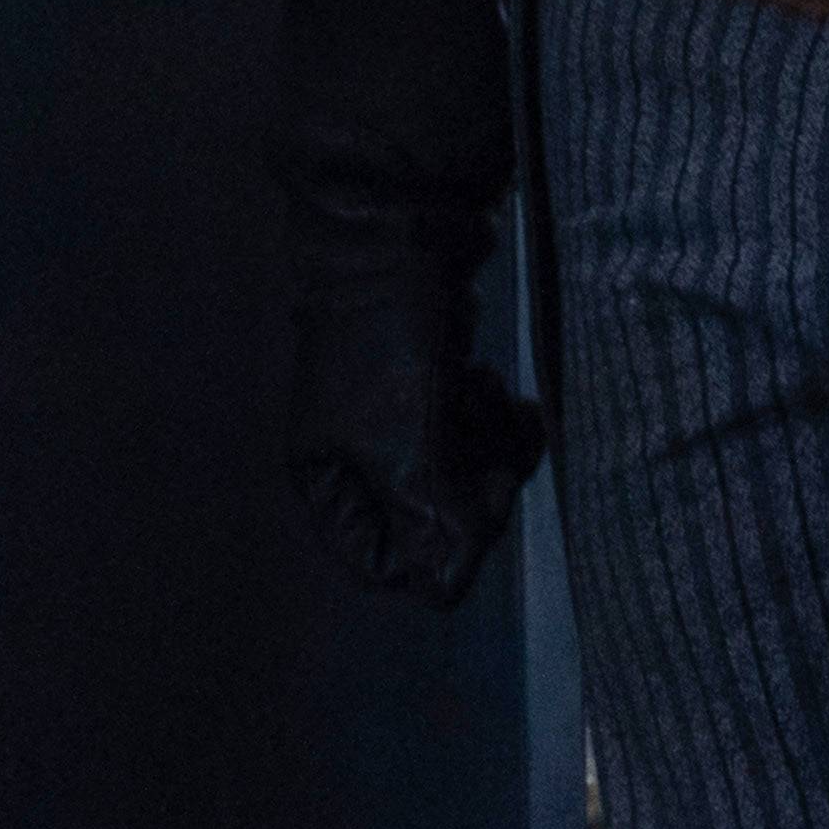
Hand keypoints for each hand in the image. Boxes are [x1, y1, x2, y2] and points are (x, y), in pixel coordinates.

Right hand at [290, 247, 543, 607]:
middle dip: (476, 495)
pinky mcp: (432, 392)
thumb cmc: (387, 346)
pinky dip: (497, 422)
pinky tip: (500, 387)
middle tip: (501, 458)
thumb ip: (431, 523)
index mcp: (328, 480)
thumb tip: (448, 590)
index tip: (471, 514)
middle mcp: (356, 460)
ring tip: (497, 402)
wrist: (400, 239)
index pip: (382, 563)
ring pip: (463, 480)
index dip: (435, 554)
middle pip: (432, 523)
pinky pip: (476, 438)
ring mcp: (396, 424)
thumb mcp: (409, 444)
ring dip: (493, 452)